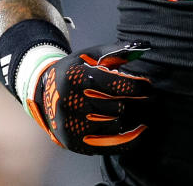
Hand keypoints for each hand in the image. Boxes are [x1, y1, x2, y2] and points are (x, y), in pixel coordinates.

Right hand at [26, 43, 152, 153]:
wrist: (44, 93)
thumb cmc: (74, 71)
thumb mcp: (90, 56)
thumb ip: (117, 51)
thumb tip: (143, 47)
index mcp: (76, 78)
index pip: (116, 86)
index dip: (138, 87)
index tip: (148, 87)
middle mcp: (71, 103)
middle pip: (118, 107)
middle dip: (136, 103)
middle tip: (148, 100)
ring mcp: (71, 125)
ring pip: (115, 125)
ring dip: (128, 118)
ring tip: (134, 111)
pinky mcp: (75, 142)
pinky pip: (108, 146)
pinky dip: (128, 141)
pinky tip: (139, 132)